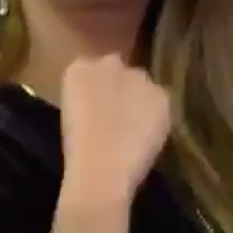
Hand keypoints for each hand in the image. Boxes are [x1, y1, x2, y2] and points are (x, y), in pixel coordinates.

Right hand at [53, 56, 170, 232]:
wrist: (101, 169)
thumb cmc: (76, 150)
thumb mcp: (72, 114)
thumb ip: (88, 98)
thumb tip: (102, 101)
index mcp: (79, 68)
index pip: (92, 69)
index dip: (98, 90)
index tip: (97, 109)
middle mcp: (109, 63)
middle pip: (119, 72)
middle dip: (121, 89)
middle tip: (117, 117)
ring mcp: (138, 77)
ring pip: (143, 86)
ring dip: (140, 101)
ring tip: (134, 130)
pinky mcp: (160, 94)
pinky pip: (160, 102)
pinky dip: (156, 116)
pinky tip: (146, 137)